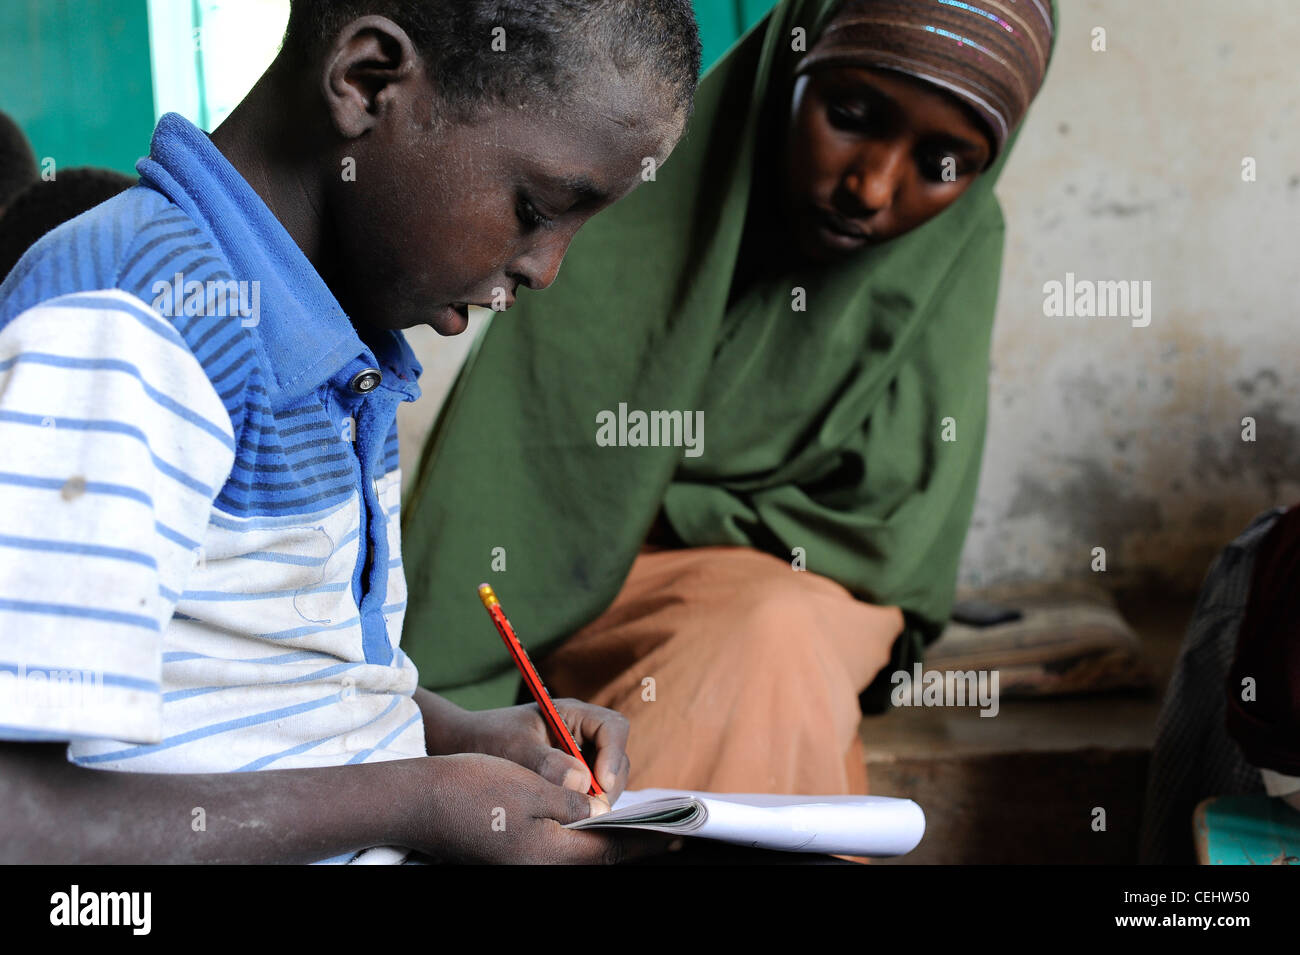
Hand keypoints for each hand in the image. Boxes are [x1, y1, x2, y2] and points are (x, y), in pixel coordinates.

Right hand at [398, 753, 654, 863]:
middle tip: (664, 827)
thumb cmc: (470, 787)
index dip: (646, 839)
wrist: (414, 801)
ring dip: (604, 833)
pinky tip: (587, 814)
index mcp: (549, 855)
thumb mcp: (530, 783)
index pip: (611, 849)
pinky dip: (578, 830)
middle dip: (630, 839)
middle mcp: (538, 866)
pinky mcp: (510, 853)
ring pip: (576, 849)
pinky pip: (556, 844)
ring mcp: (522, 861)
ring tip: (632, 818)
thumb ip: (572, 799)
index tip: (678, 831)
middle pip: (596, 854)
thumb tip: (601, 809)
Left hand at [436, 699, 631, 805]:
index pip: (614, 728)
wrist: (465, 747)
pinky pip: (591, 792)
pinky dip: (585, 805)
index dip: (614, 755)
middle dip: (609, 784)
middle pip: (617, 757)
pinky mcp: (573, 777)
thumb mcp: (514, 747)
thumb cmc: (488, 737)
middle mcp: (583, 734)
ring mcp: (580, 756)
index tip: (601, 785)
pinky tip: (566, 817)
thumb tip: (581, 782)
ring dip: (599, 798)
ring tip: (575, 816)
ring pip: (608, 778)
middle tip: (591, 811)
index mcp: (573, 714)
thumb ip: (546, 762)